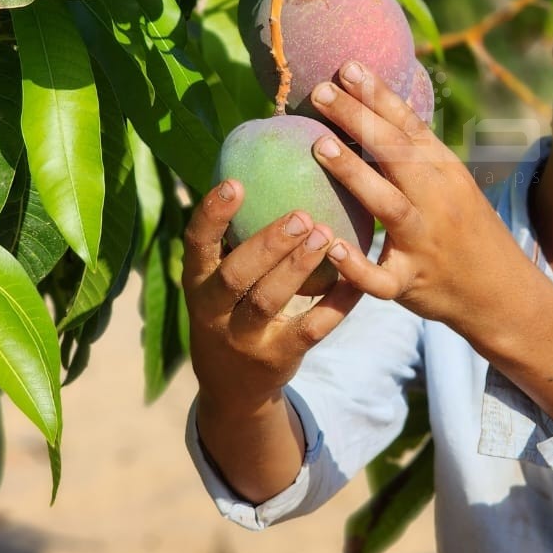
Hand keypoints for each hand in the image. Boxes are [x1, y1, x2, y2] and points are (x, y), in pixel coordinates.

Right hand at [180, 180, 363, 416]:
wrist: (232, 388)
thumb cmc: (232, 309)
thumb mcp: (218, 278)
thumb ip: (234, 237)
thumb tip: (263, 164)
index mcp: (197, 282)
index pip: (195, 245)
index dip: (211, 215)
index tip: (235, 182)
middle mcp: (213, 312)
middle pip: (235, 277)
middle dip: (267, 245)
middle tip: (301, 214)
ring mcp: (244, 339)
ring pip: (269, 302)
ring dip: (298, 269)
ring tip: (325, 236)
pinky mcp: (278, 359)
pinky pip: (310, 328)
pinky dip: (335, 303)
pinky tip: (356, 278)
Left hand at [305, 60, 534, 330]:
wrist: (502, 293)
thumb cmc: (463, 231)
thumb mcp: (450, 184)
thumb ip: (414, 153)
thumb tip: (370, 107)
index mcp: (444, 172)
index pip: (410, 126)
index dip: (379, 95)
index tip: (347, 66)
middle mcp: (438, 201)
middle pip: (397, 154)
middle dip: (359, 120)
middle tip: (320, 91)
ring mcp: (425, 242)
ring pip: (389, 205)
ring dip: (355, 173)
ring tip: (320, 145)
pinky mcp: (411, 284)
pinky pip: (382, 278)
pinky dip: (357, 266)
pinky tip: (331, 247)